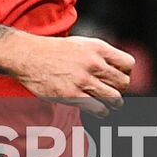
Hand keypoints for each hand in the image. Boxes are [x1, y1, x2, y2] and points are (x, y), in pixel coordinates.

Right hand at [9, 35, 134, 117]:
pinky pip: (100, 109)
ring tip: (108, 103)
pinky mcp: (73, 95)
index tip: (117, 76)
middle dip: (120, 89)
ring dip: (114, 103)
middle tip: (111, 90)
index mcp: (97, 47)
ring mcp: (83, 80)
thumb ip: (99, 55)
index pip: (128, 64)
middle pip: (124, 82)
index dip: (125, 72)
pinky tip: (97, 108)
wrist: (27, 55)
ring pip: (115, 98)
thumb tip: (119, 70)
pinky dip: (102, 111)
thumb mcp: (80, 44)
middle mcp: (93, 63)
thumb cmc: (53, 51)